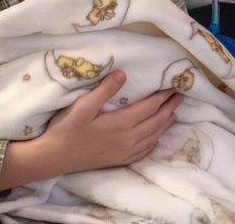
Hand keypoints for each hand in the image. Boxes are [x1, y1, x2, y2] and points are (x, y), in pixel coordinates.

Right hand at [0, 70, 181, 190]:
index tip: (173, 86)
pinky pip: (144, 150)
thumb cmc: (66, 128)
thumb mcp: (82, 106)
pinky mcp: (119, 160)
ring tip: (173, 113)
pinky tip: (155, 138)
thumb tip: (123, 74)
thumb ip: (104, 90)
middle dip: (169, 108)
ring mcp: (125, 151)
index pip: (149, 107)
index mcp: (120, 122)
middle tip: (179, 97)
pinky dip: (154, 141)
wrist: (55, 157)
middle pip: (155, 121)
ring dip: (165, 123)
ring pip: (153, 136)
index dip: (162, 96)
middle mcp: (128, 138)